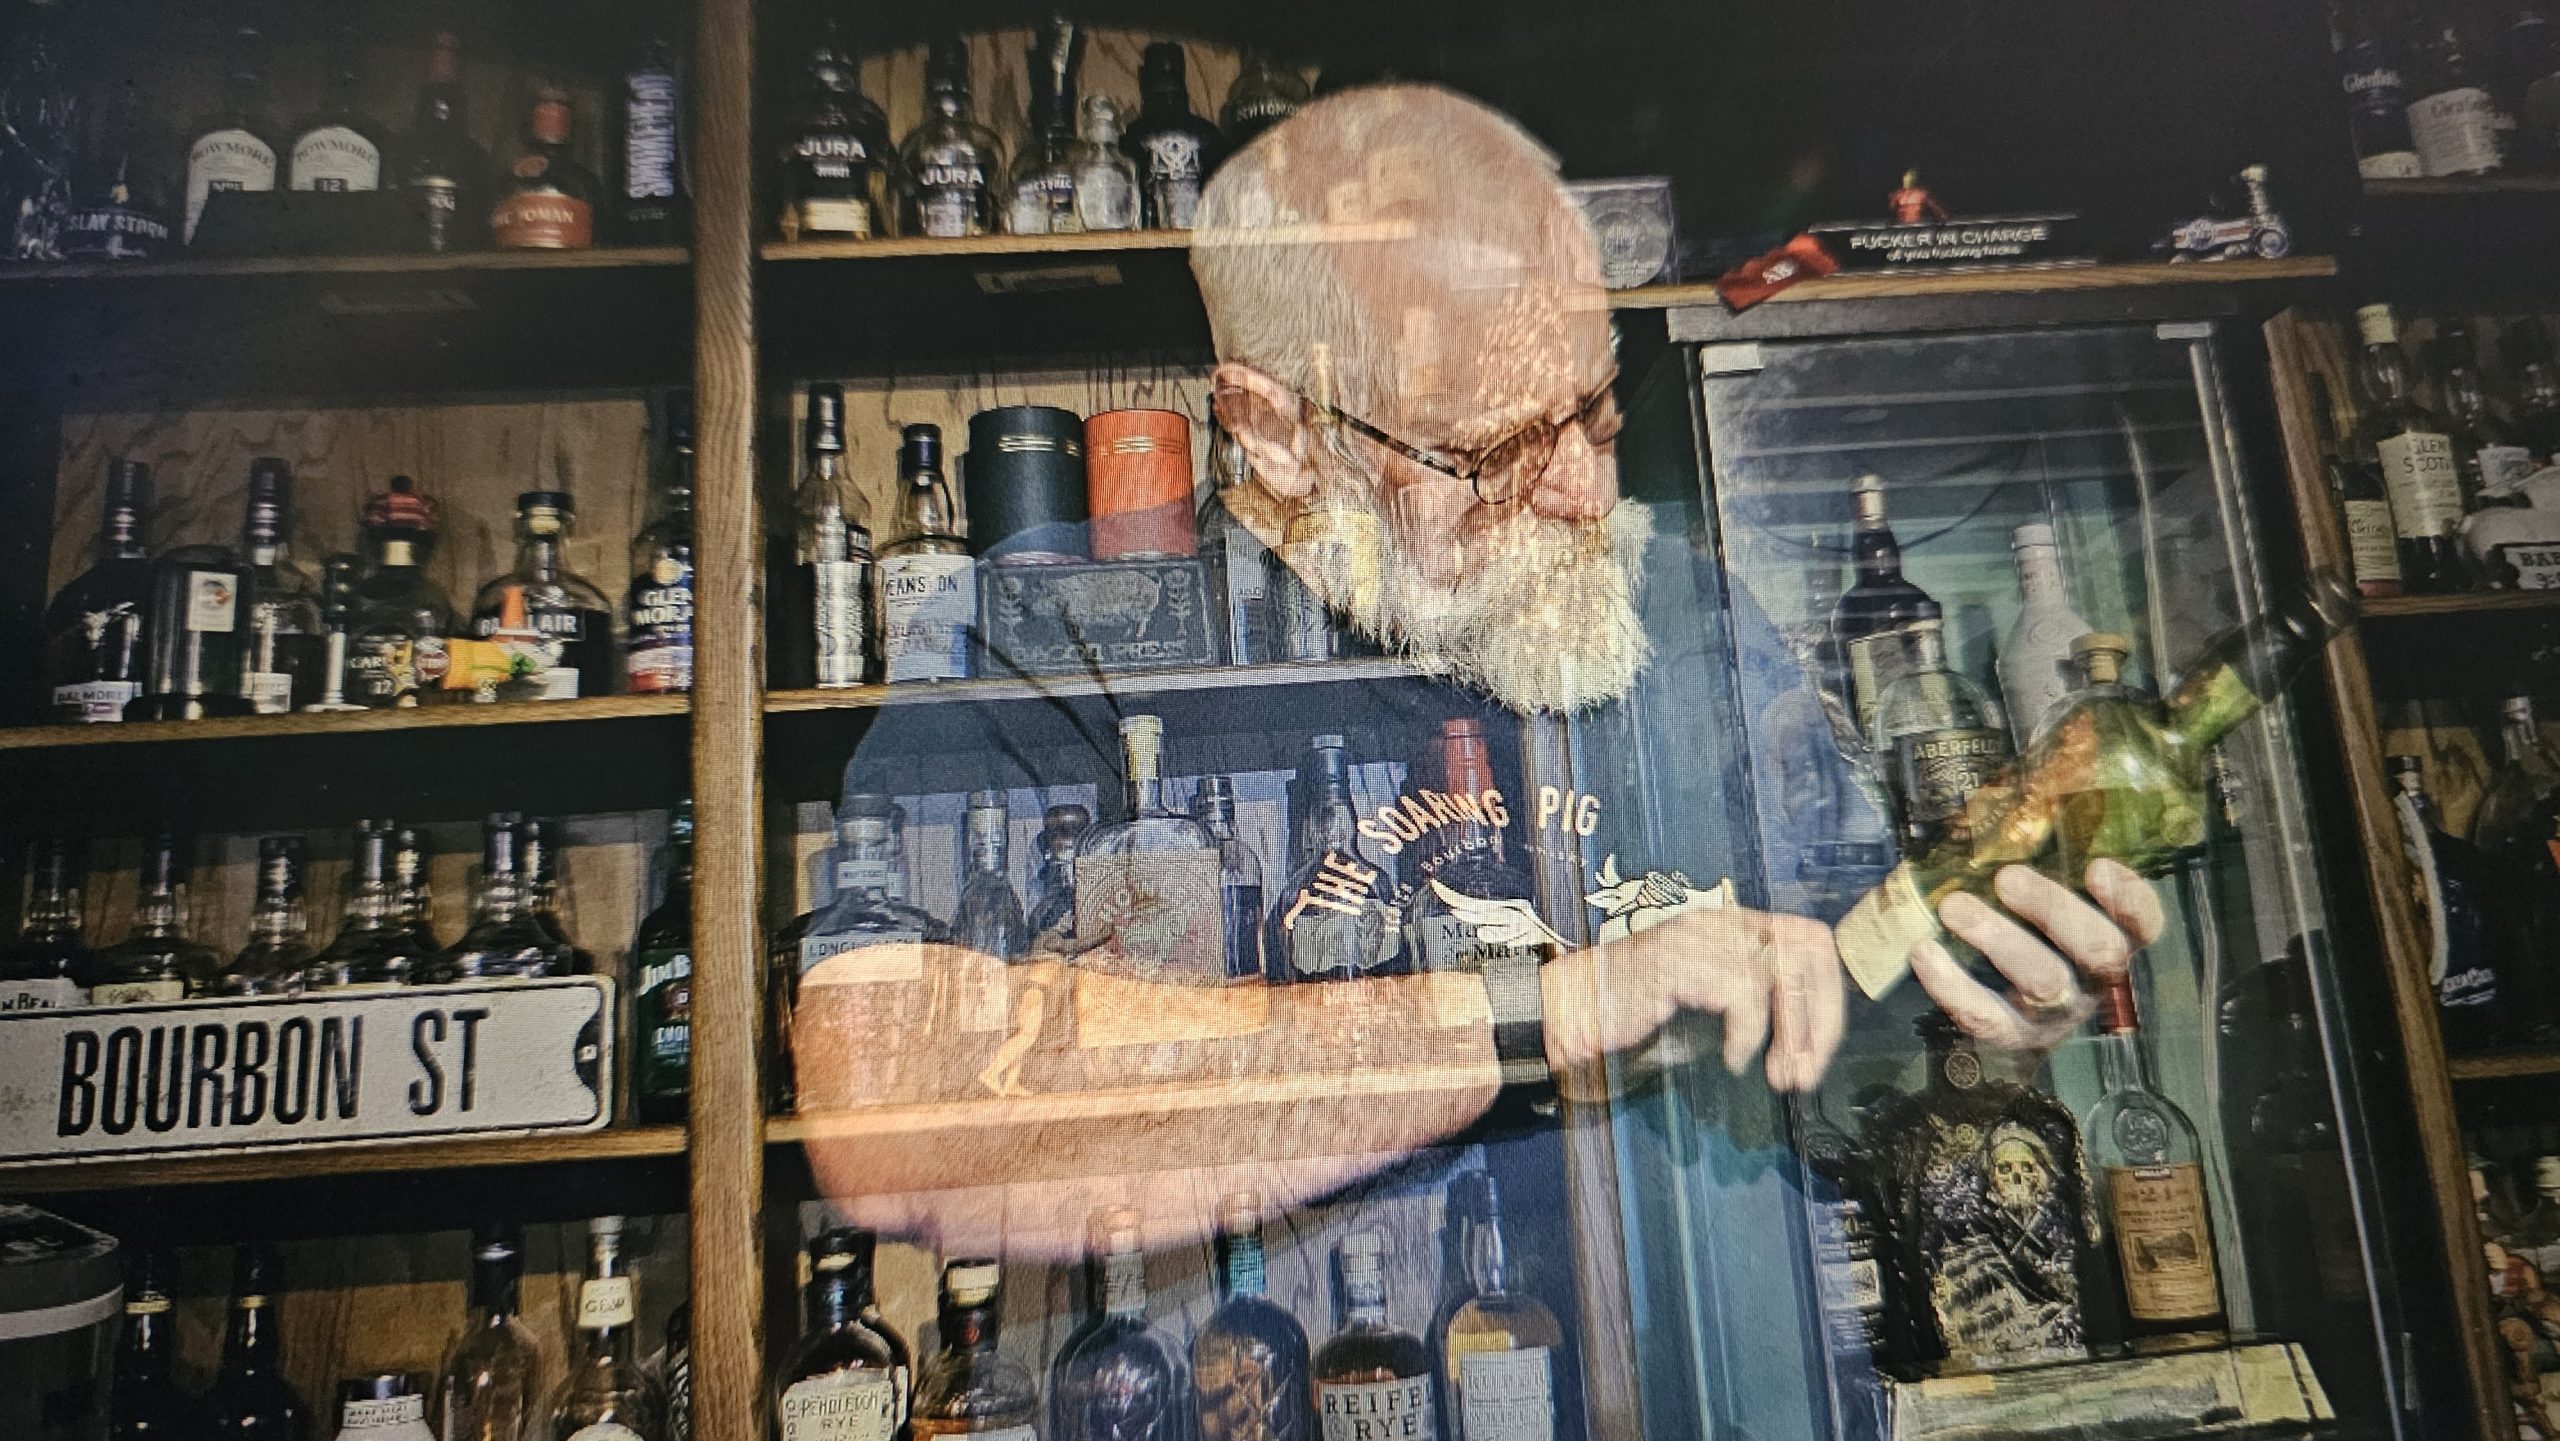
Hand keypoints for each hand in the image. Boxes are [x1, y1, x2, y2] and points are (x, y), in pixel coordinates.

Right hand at [1542, 904, 1845, 1092]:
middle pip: (1808, 952)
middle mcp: (1724, 921)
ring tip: (1779, 1076)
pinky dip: (1747, 1036)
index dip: (1828, 997)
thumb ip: (1756, 1001)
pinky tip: (1734, 1060)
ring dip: (1792, 1034)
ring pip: (1783, 974)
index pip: (1811, 941)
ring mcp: (1701, 936)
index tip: (1816, 1050)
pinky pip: (1742, 994)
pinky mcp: (1680, 960)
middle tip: (1804, 1072)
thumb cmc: (1640, 1008)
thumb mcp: (1710, 999)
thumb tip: (1813, 1035)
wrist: (1574, 1007)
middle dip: (1820, 1019)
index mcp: (1736, 925)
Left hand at [1910, 859, 2164, 1050]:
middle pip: (2098, 951)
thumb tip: (2016, 796)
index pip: (2144, 924)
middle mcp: (2094, 980)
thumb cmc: (2026, 934)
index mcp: (2111, 940)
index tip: (2097, 866)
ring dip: (1999, 940)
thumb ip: (2043, 861)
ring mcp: (2055, 1014)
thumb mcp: (2043, 900)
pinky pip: (1986, 1016)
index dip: (2129, 899)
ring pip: (2044, 982)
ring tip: (1954, 906)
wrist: (2002, 1019)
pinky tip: (1923, 951)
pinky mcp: (2010, 1037)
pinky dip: (1952, 984)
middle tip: (2007, 878)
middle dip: (2054, 910)